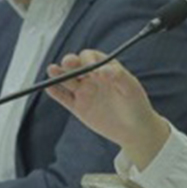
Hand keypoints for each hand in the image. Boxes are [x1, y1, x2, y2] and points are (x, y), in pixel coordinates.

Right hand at [45, 50, 168, 166]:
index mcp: (105, 69)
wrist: (135, 130)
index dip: (88, 59)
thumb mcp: (131, 89)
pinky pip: (64, 97)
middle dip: (70, 62)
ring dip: (58, 73)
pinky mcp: (78, 107)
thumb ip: (119, 77)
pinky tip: (50, 87)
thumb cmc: (136, 105)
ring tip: (52, 69)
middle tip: (68, 63)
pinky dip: (56, 92)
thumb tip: (104, 70)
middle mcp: (92, 78)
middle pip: (75, 66)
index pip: (91, 57)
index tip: (91, 68)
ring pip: (67, 80)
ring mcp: (84, 92)